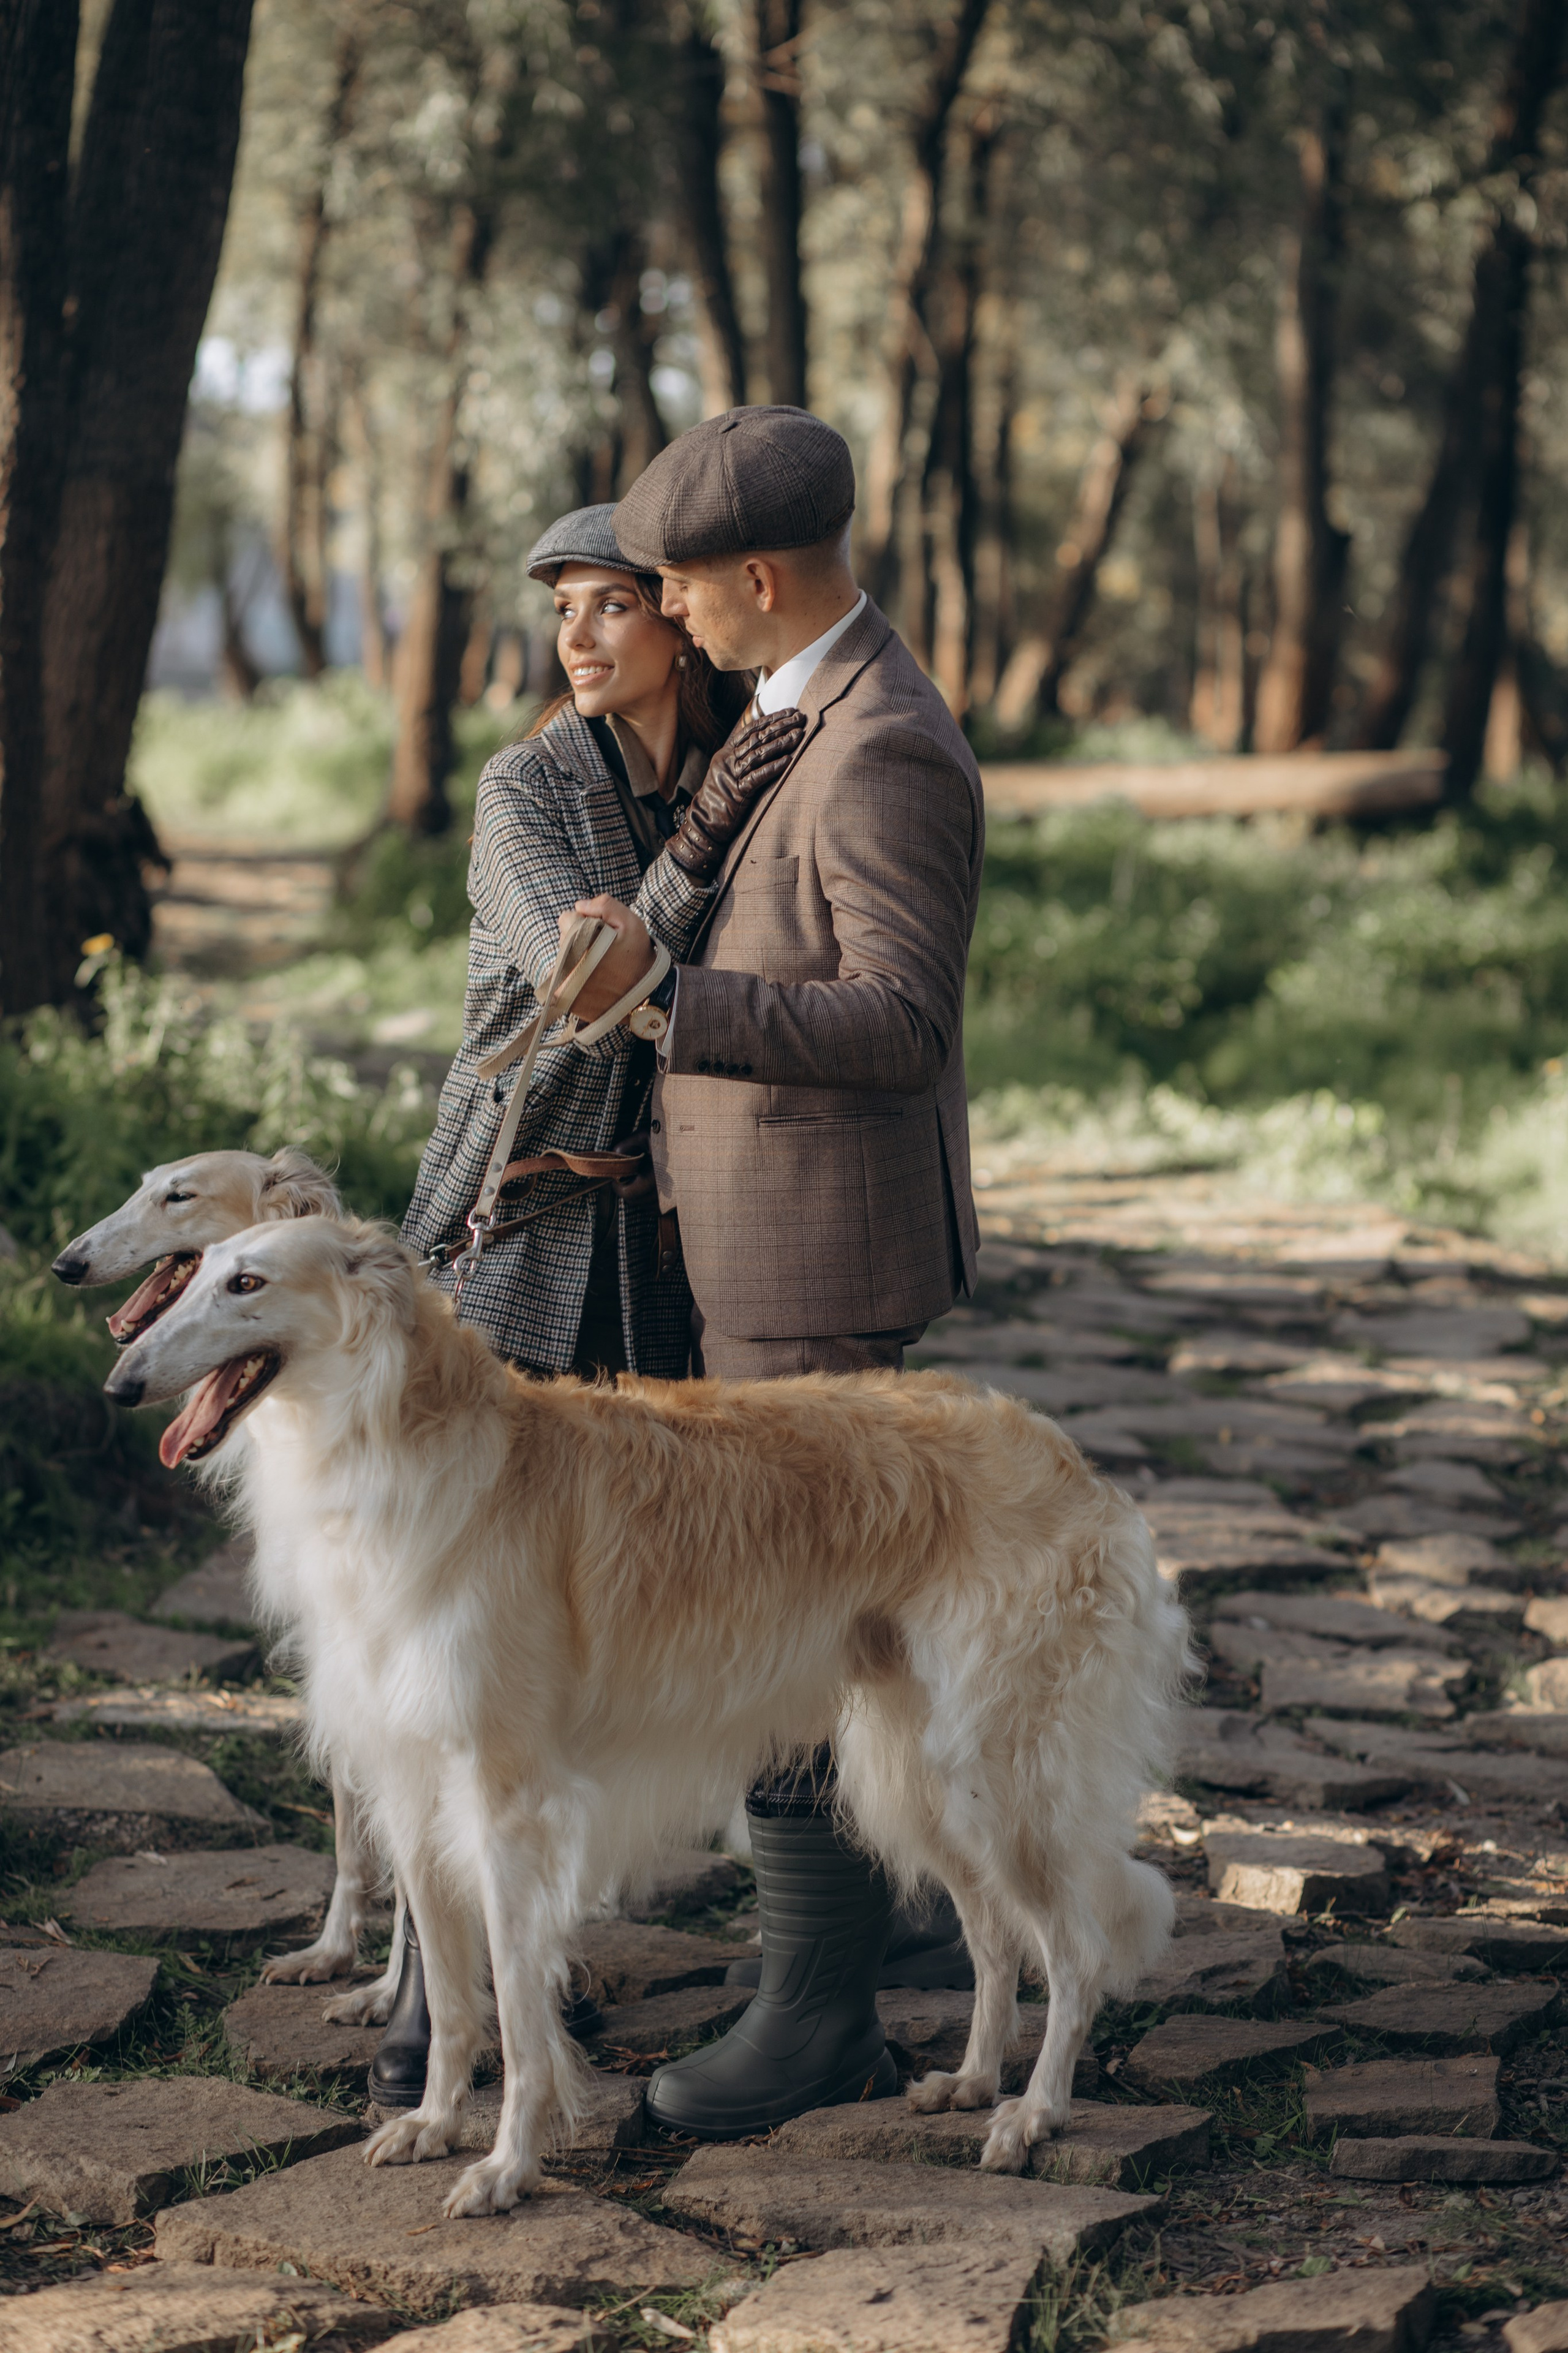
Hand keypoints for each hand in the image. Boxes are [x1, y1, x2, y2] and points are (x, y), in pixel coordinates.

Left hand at [558, 896, 657, 1022]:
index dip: (584, 922)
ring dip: (576, 957)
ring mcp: (563, 984)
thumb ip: (605, 905)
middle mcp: (566, 964)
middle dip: (579, 940)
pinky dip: (573, 975)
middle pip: (563, 939)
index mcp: (580, 942)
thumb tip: (579, 905)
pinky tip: (592, 980)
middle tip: (603, 952)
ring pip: (562, 957)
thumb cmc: (638, 959)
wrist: (644, 999)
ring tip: (599, 967)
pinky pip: (560, 977)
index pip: (566, 919)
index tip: (600, 933)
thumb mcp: (631, 923)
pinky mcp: (563, 999)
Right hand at [666, 705, 807, 878]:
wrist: (705, 822)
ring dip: (781, 743)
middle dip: (781, 726)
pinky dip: (773, 767)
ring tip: (799, 734)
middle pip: (758, 738)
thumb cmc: (721, 797)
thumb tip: (766, 741)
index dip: (772, 718)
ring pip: (759, 754)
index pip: (752, 729)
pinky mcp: (737, 792)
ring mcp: (731, 775)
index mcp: (727, 752)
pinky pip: (757, 777)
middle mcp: (728, 760)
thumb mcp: (730, 771)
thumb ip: (744, 756)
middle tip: (800, 718)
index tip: (790, 711)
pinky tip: (788, 760)